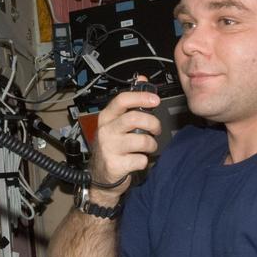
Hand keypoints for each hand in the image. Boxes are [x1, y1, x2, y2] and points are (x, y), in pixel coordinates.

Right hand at [89, 76, 160, 201]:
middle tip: (156, 129)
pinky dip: (144, 161)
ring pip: (142, 140)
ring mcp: (109, 148)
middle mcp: (106, 131)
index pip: (122, 100)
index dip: (141, 97)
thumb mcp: (116, 123)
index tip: (155, 100)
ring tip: (148, 147)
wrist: (99, 177)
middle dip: (153, 123)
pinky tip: (137, 160)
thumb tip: (141, 79)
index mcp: (106, 117)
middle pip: (134, 118)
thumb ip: (130, 103)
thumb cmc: (112, 147)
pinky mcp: (115, 165)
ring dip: (151, 144)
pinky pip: (141, 159)